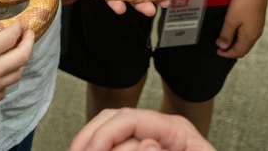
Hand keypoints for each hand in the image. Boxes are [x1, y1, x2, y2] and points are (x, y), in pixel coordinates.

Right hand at [0, 17, 33, 118]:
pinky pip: (5, 89)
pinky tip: (0, 71)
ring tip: (17, 51)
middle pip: (22, 56)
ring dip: (21, 61)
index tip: (20, 23)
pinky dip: (7, 78)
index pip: (11, 37)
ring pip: (17, 74)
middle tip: (28, 34)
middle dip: (28, 42)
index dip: (18, 28)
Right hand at [69, 108, 216, 150]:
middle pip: (113, 120)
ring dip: (92, 144)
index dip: (105, 134)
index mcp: (176, 131)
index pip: (130, 119)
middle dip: (91, 138)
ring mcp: (150, 142)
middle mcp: (160, 131)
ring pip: (109, 133)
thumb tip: (146, 143)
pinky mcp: (145, 149)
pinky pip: (116, 145)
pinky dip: (101, 149)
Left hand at [215, 0, 267, 58]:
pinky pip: (247, 35)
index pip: (239, 52)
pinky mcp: (257, 22)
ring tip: (223, 39)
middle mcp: (256, 35)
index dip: (227, 54)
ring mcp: (258, 28)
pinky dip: (239, 37)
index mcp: (250, 37)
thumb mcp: (231, 19)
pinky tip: (232, 31)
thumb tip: (222, 47)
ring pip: (246, 42)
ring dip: (235, 43)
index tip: (217, 51)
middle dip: (231, 50)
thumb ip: (226, 34)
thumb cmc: (242, 4)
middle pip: (243, 48)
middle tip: (219, 46)